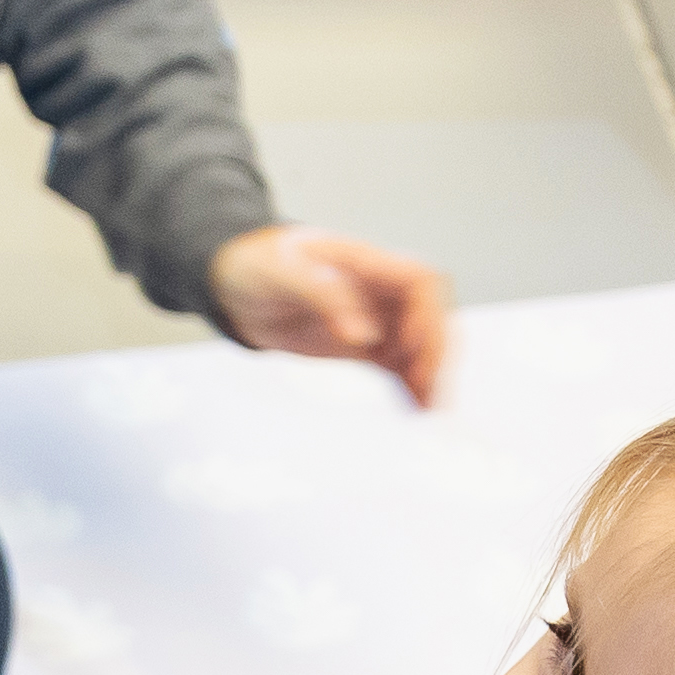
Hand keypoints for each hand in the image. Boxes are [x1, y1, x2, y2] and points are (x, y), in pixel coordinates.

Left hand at [206, 225, 448, 407]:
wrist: (238, 283)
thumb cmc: (261, 265)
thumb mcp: (284, 272)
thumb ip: (325, 297)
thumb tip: (364, 336)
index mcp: (368, 264)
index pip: (419, 283)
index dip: (425, 314)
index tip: (411, 347)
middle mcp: (381, 291)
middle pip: (428, 317)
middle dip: (435, 351)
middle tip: (428, 390)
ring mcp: (375, 319)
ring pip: (418, 345)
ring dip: (429, 374)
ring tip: (432, 411)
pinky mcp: (362, 346)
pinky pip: (396, 365)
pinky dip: (408, 385)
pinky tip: (417, 409)